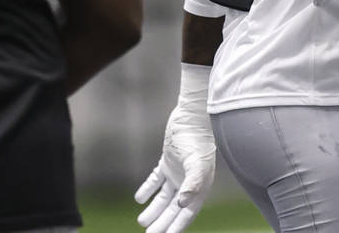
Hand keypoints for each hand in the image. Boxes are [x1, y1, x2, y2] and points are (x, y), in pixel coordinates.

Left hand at [135, 64, 214, 232]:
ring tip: (142, 221)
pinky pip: (156, 179)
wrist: (193, 117)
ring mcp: (178, 173)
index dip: (176, 227)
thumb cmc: (198, 140)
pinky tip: (139, 199)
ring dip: (154, 209)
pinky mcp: (167, 161)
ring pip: (164, 197)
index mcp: (198, 188)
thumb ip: (193, 184)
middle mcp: (188, 183)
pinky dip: (148, 189)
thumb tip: (182, 205)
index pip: (186, 214)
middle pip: (173, 209)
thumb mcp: (197, 164)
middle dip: (162, 222)